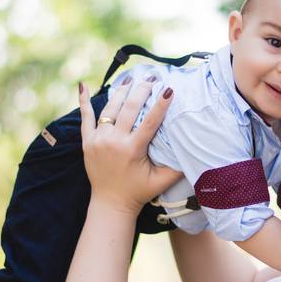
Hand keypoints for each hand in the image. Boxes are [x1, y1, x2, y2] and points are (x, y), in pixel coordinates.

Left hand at [78, 81, 181, 213]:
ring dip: (121, 92)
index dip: (160, 105)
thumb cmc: (139, 192)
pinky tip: (83, 85)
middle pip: (129, 109)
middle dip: (142, 91)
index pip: (149, 122)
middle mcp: (113, 142)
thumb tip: (196, 151)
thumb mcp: (161, 181)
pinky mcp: (87, 142)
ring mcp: (98, 140)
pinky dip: (83, 101)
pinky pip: (85, 117)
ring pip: (110, 109)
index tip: (169, 89)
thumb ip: (178, 167)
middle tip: (151, 78)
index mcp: (132, 150)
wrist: (111, 203)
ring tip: (131, 79)